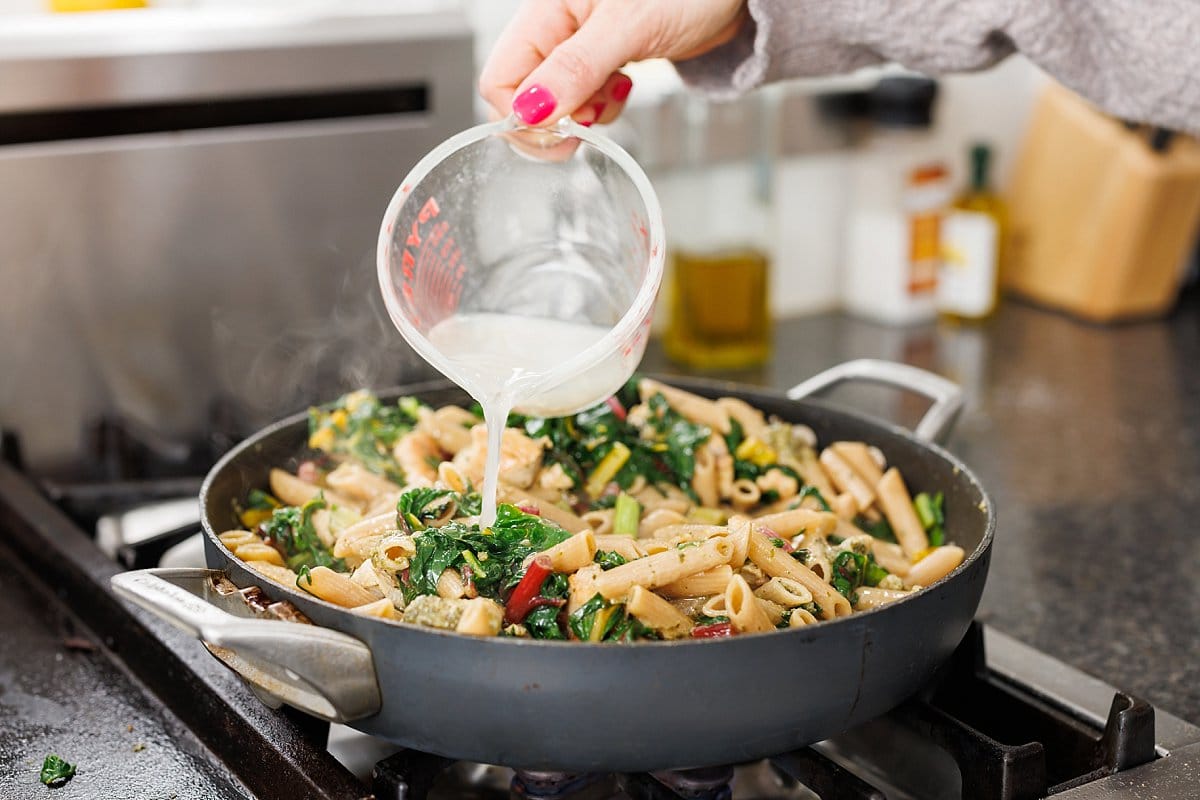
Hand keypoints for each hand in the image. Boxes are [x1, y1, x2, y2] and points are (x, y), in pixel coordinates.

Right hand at [480, 0, 747, 126]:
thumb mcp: (629, 25)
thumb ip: (576, 67)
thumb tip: (530, 111)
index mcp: (544, 11)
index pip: (499, 80)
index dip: (524, 117)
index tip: (564, 132)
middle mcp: (554, 28)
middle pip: (521, 96)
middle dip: (553, 121)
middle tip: (589, 122)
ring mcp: (576, 45)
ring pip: (553, 102)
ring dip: (582, 115)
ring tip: (615, 95)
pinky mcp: (602, 59)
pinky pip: (582, 97)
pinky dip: (601, 105)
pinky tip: (624, 87)